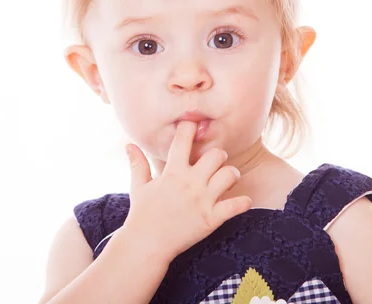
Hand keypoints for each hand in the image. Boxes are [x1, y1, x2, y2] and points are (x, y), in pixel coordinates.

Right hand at [122, 121, 252, 259]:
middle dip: (218, 155)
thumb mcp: (139, 186)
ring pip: (230, 175)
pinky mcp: (211, 219)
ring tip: (226, 180)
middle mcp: (190, 182)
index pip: (184, 138)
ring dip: (231, 175)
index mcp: (173, 171)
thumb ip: (138, 163)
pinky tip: (242, 201)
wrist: (146, 244)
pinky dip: (243, 202)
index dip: (190, 127)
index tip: (193, 127)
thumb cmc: (142, 214)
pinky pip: (236, 206)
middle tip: (214, 163)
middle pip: (216, 154)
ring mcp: (202, 200)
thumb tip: (129, 144)